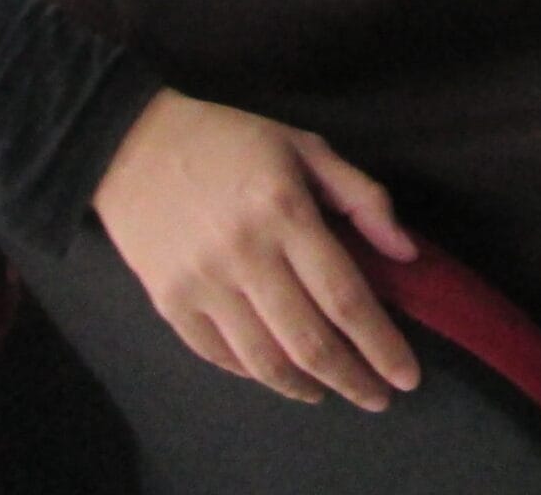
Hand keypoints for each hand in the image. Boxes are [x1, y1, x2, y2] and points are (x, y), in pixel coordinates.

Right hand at [92, 90, 421, 411]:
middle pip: (310, 341)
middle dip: (353, 380)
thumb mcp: (305, 147)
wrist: (134, 144)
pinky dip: (257, 375)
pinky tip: (281, 374)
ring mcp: (203, 285)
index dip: (381, 345)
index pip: (345, 297)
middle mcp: (245, 255)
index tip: (406, 376)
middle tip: (378, 399)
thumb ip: (362, 198)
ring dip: (308, 387)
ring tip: (332, 391)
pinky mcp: (170, 304)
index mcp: (285, 212)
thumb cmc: (230, 141)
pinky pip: (221, 357)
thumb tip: (406, 254)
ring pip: (266, 361)